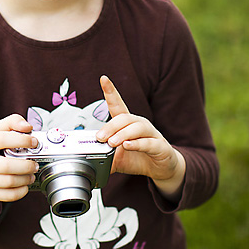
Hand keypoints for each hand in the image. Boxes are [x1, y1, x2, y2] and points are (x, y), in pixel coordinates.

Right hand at [0, 114, 38, 219]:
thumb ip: (12, 122)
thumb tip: (27, 127)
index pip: (2, 139)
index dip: (21, 140)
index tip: (34, 142)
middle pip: (6, 166)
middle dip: (26, 165)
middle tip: (35, 163)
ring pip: (8, 182)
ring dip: (26, 178)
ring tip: (32, 173)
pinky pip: (8, 196)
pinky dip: (21, 191)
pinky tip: (25, 184)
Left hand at [96, 76, 185, 199]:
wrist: (161, 169)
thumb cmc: (138, 157)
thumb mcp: (117, 158)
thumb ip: (104, 158)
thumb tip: (87, 162)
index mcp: (127, 124)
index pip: (117, 104)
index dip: (110, 91)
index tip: (103, 79)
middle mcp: (140, 125)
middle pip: (125, 118)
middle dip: (110, 126)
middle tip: (100, 137)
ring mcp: (152, 135)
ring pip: (137, 128)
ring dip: (123, 134)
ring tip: (112, 142)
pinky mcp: (161, 147)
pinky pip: (150, 143)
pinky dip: (138, 144)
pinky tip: (128, 145)